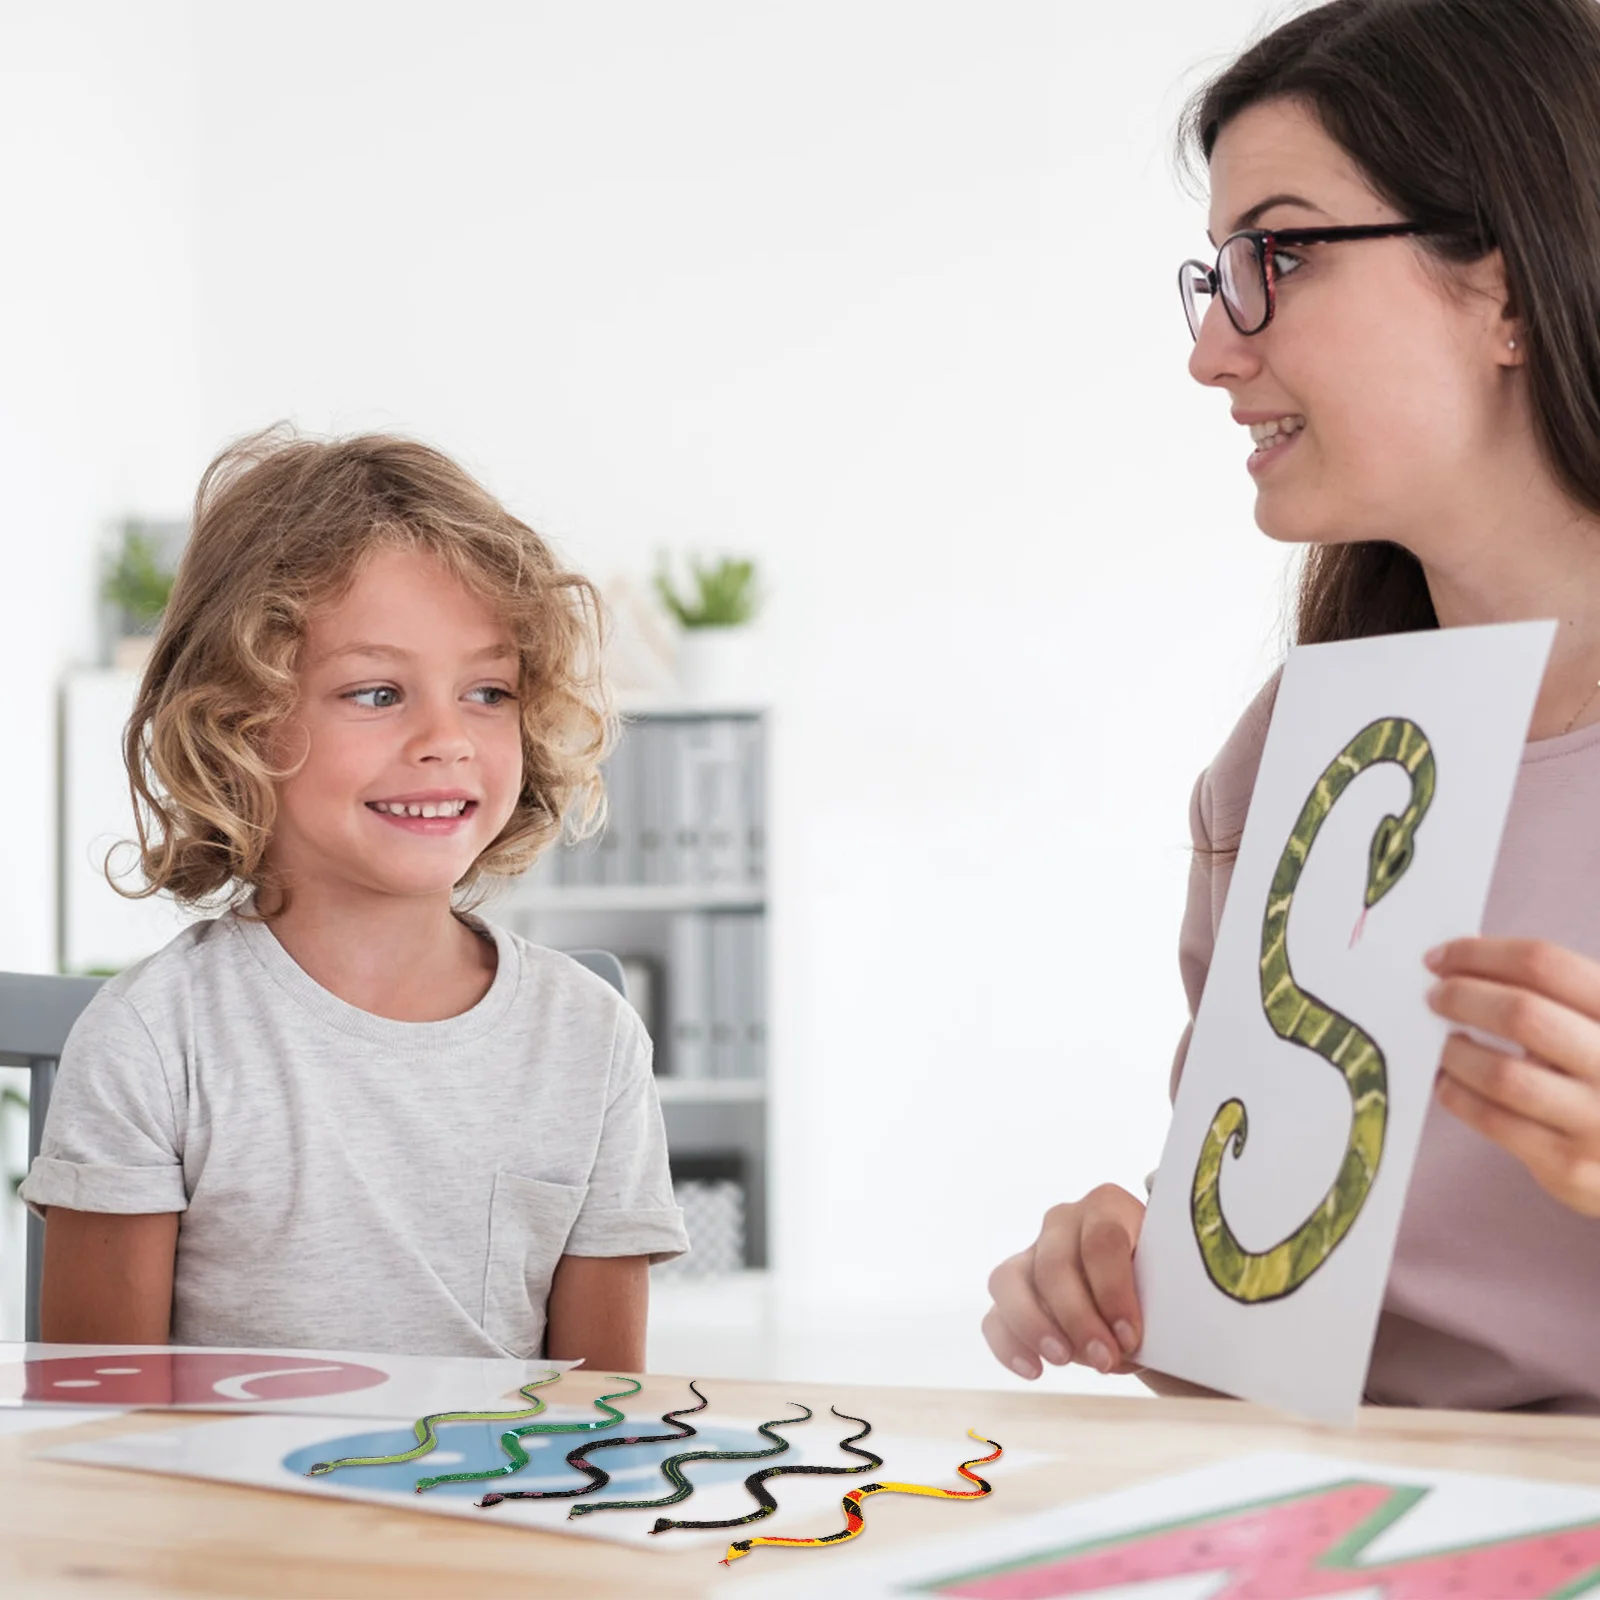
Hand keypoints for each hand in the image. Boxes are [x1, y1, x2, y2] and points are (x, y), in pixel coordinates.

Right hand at [981, 1185, 1145, 1379]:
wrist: (1144, 1295)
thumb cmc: (1160, 1287)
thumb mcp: (1168, 1284)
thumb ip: (1157, 1300)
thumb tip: (1133, 1338)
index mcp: (1107, 1206)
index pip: (1101, 1241)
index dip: (1113, 1290)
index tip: (1130, 1336)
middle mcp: (1063, 1222)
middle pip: (1055, 1263)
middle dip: (1078, 1317)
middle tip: (1105, 1359)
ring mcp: (1031, 1253)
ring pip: (1009, 1280)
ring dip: (1034, 1324)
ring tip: (1063, 1360)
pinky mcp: (1012, 1291)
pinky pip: (994, 1314)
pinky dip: (1008, 1343)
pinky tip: (1033, 1370)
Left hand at [1427, 936, 1599, 1214]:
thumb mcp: (1593, 1024)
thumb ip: (1548, 995)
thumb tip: (1456, 966)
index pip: (1545, 966)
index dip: (1480, 955)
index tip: (1439, 958)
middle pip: (1523, 1015)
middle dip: (1462, 997)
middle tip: (1434, 997)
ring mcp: (1598, 1121)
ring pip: (1503, 1074)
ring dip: (1456, 1052)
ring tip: (1446, 1044)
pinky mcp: (1570, 1166)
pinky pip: (1494, 1120)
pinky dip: (1458, 1094)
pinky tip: (1450, 1082)